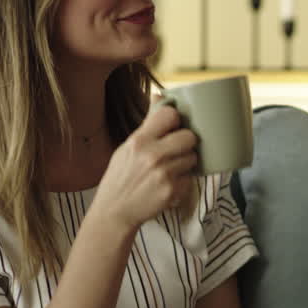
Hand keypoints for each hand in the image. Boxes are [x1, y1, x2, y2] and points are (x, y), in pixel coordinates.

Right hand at [90, 102, 197, 231]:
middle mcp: (153, 155)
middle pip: (189, 137)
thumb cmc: (121, 177)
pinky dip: (183, 181)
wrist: (114, 212)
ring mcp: (164, 174)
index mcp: (139, 140)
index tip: (172, 127)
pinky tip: (168, 184)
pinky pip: (190, 178)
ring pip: (192, 157)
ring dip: (186, 162)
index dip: (175, 120)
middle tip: (176, 150)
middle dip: (185, 143)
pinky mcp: (173, 191)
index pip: (170, 115)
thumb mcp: (127, 147)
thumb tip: (160, 95)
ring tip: (170, 169)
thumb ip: (148, 124)